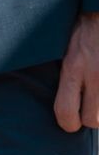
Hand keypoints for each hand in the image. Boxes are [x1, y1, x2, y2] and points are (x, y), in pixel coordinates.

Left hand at [54, 12, 98, 131]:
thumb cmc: (80, 30)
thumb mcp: (63, 52)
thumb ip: (64, 77)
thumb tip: (60, 106)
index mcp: (73, 68)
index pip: (66, 113)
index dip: (67, 123)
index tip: (70, 122)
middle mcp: (95, 73)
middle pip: (93, 120)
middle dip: (90, 119)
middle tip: (88, 110)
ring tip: (97, 97)